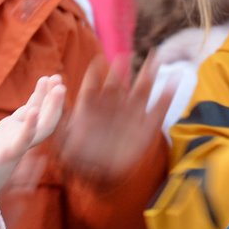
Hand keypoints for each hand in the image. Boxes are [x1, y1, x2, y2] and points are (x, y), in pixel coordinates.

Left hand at [0, 73, 66, 211]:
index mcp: (8, 134)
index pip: (30, 110)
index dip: (40, 95)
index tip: (47, 78)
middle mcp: (17, 140)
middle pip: (42, 115)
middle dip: (51, 98)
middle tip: (58, 78)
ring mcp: (15, 148)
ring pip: (42, 127)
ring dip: (52, 107)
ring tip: (59, 88)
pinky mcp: (8, 156)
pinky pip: (23, 141)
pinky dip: (29, 126)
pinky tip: (33, 110)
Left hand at [59, 57, 176, 181]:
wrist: (102, 174)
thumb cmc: (78, 157)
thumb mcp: (62, 142)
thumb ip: (58, 124)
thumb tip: (54, 104)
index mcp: (91, 107)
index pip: (93, 86)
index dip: (96, 73)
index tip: (99, 61)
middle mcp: (112, 105)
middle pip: (118, 81)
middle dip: (122, 67)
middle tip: (125, 54)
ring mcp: (130, 114)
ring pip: (141, 89)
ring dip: (148, 73)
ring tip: (156, 56)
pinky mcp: (146, 127)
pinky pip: (159, 109)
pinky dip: (167, 96)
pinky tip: (174, 81)